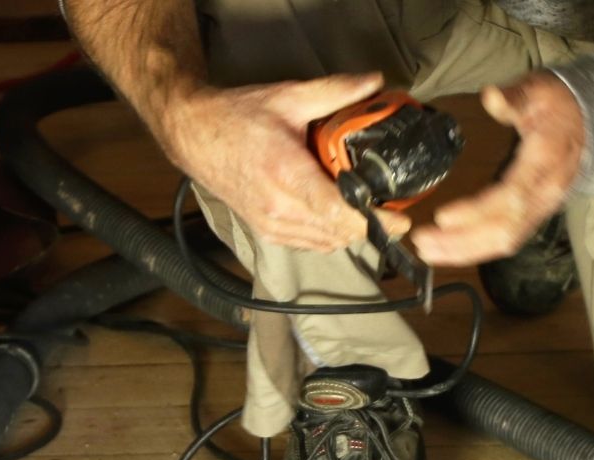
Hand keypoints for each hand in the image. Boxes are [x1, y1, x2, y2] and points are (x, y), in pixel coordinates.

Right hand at [156, 72, 408, 251]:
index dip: (374, 221)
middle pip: (339, 234)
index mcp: (286, 175)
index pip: (338, 213)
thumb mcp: (288, 96)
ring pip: (326, 243)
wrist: (193, 135)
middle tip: (392, 206)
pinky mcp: (266, 231)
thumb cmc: (237, 116)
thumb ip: (335, 91)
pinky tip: (339, 215)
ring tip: (369, 210)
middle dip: (370, 225)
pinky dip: (330, 235)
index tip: (400, 217)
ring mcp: (271, 224)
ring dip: (351, 232)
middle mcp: (278, 207)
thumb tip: (374, 82)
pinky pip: (310, 244)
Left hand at [413, 71, 583, 266]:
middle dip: (462, 240)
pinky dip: (476, 250)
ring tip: (427, 250)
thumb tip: (490, 96)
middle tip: (422, 239)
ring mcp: (543, 208)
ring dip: (464, 251)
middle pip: (505, 228)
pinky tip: (449, 251)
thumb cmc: (558, 105)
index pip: (511, 195)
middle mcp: (547, 192)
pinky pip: (507, 240)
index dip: (477, 211)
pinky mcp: (535, 216)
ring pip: (505, 240)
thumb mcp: (538, 90)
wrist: (588, 123)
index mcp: (547, 160)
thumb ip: (514, 97)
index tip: (442, 216)